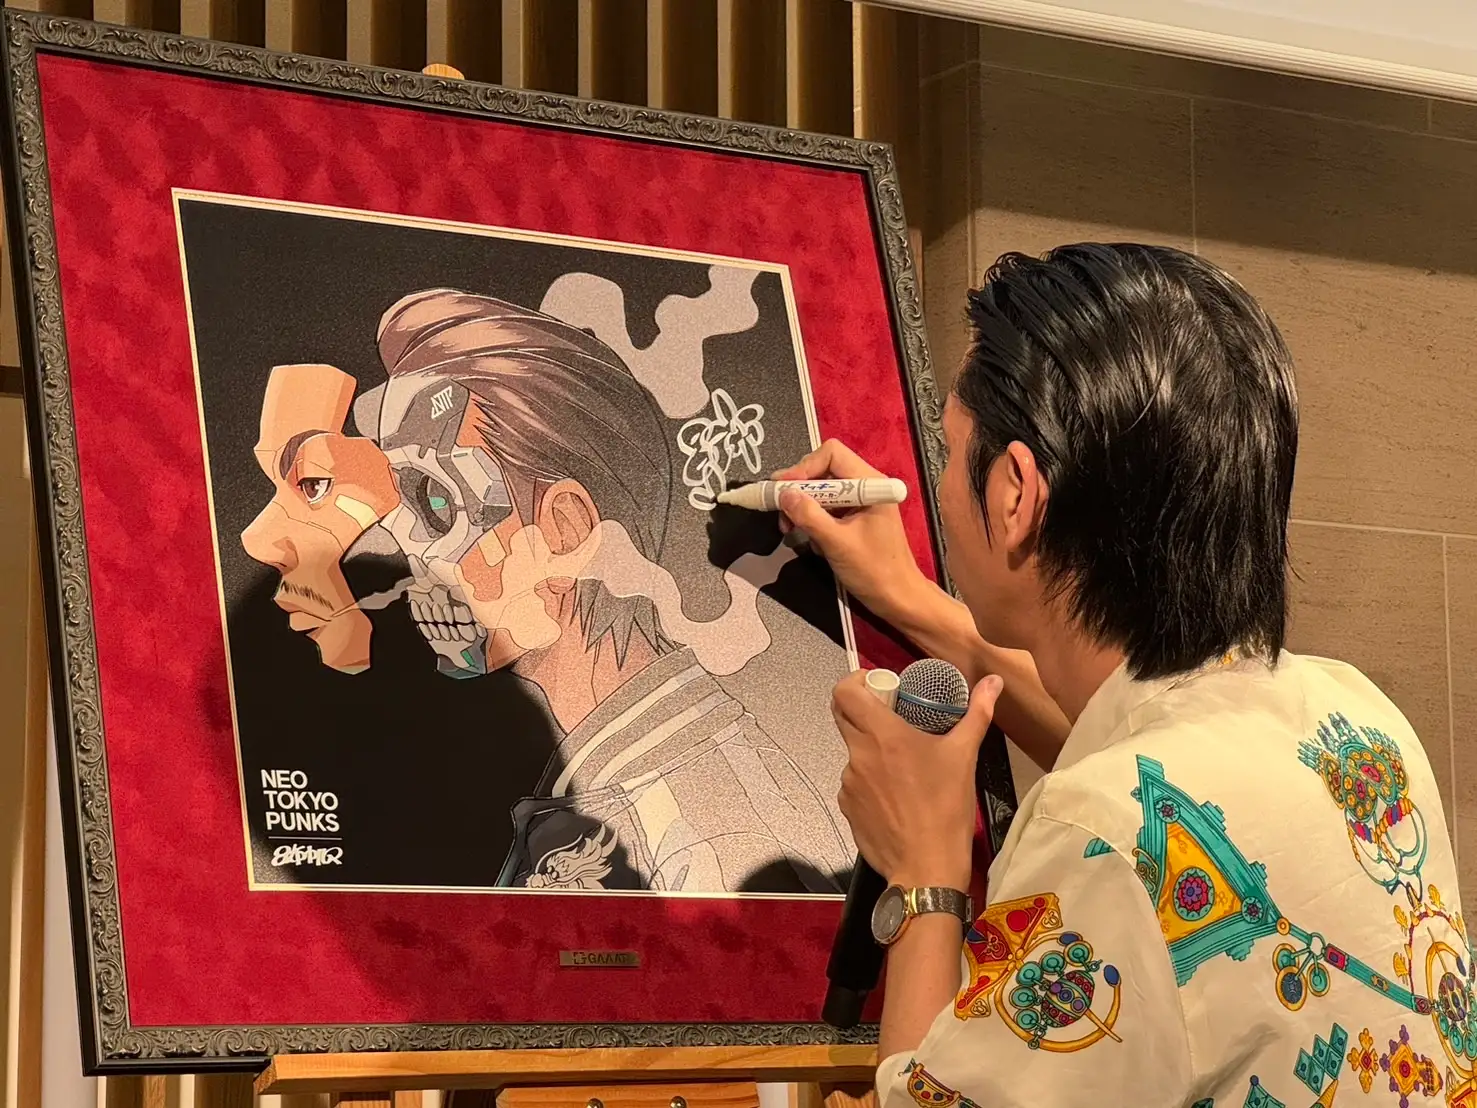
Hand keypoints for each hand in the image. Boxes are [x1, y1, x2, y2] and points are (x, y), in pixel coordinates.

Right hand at [772, 440, 931, 624]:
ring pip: (820, 491)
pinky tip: (810, 540)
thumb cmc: (875, 571)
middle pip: (822, 470)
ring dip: (802, 508)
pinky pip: (825, 508)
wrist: (897, 599)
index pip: (831, 454)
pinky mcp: (853, 517)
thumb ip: (809, 516)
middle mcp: (866, 486)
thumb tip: (783, 494)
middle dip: (799, 490)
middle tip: (780, 512)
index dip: (803, 468)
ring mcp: (859, 502)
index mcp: (871, 484)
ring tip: (789, 529)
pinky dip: (812, 521)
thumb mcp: (837, 543)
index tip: (783, 490)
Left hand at [831, 669, 1004, 888]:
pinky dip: (870, 781)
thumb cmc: (945, 808)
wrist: (925, 867)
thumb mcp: (964, 756)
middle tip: (892, 715)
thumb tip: (994, 681)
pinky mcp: (847, 807)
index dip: (854, 681)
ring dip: (872, 750)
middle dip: (864, 710)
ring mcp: (848, 783)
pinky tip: (895, 795)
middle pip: (844, 717)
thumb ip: (977, 714)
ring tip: (903, 765)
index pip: (844, 692)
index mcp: (882, 735)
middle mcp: (857, 755)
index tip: (875, 684)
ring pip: (853, 752)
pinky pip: (855, 783)